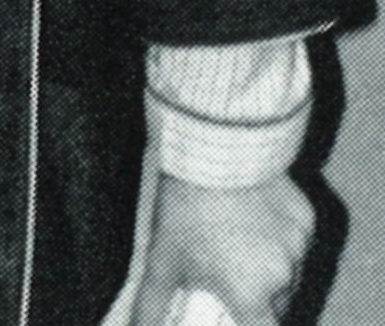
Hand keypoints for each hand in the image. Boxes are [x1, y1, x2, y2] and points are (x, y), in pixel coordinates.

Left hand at [132, 172, 313, 325]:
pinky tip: (258, 217)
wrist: (213, 148)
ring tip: (240, 241)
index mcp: (251, 296)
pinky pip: (298, 240)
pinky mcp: (306, 215)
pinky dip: (283, 237)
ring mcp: (299, 244)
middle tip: (230, 274)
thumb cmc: (187, 207)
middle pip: (277, 304)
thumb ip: (150, 306)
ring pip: (290, 271)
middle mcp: (282, 276)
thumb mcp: (163, 260)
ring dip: (272, 268)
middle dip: (257, 297)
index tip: (238, 316)